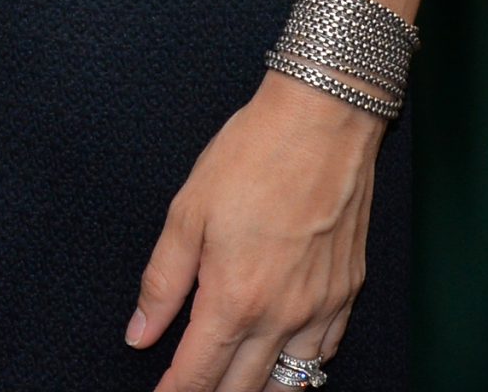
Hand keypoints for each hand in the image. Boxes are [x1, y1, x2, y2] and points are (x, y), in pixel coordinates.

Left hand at [127, 75, 381, 388]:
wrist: (322, 122)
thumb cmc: (251, 155)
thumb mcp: (188, 211)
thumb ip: (162, 282)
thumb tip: (140, 335)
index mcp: (235, 298)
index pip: (198, 374)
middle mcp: (281, 317)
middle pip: (242, 390)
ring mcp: (320, 309)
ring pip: (288, 385)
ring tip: (231, 388)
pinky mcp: (346, 294)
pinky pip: (323, 356)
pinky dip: (300, 370)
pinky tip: (282, 364)